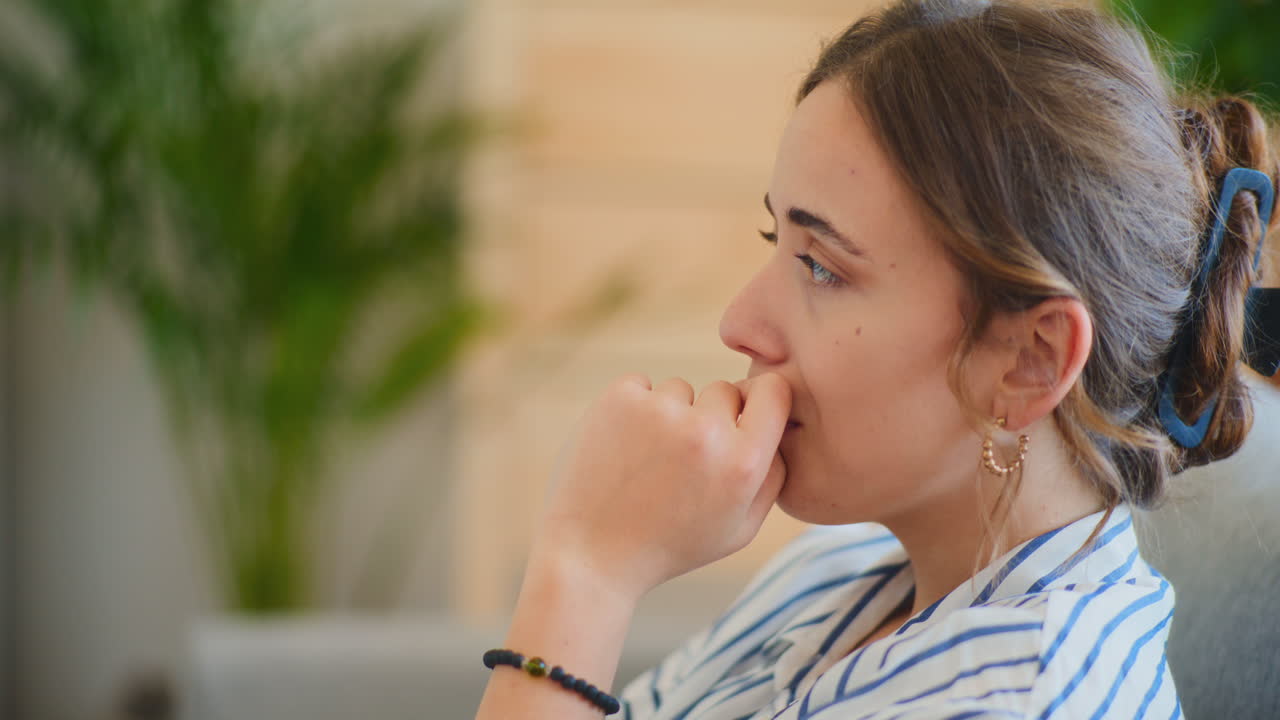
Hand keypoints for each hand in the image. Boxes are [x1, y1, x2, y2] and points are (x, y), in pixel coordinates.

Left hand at [532, 373, 791, 602]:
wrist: (592, 553)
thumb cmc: (669, 545)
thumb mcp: (739, 528)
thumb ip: (772, 475)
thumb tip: (780, 425)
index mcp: (743, 463)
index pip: (774, 390)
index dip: (760, 401)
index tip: (743, 417)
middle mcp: (707, 431)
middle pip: (725, 389)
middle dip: (711, 417)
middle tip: (682, 462)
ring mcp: (661, 410)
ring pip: (680, 390)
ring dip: (669, 415)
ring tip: (648, 463)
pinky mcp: (620, 399)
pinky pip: (641, 385)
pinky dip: (633, 409)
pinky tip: (624, 448)